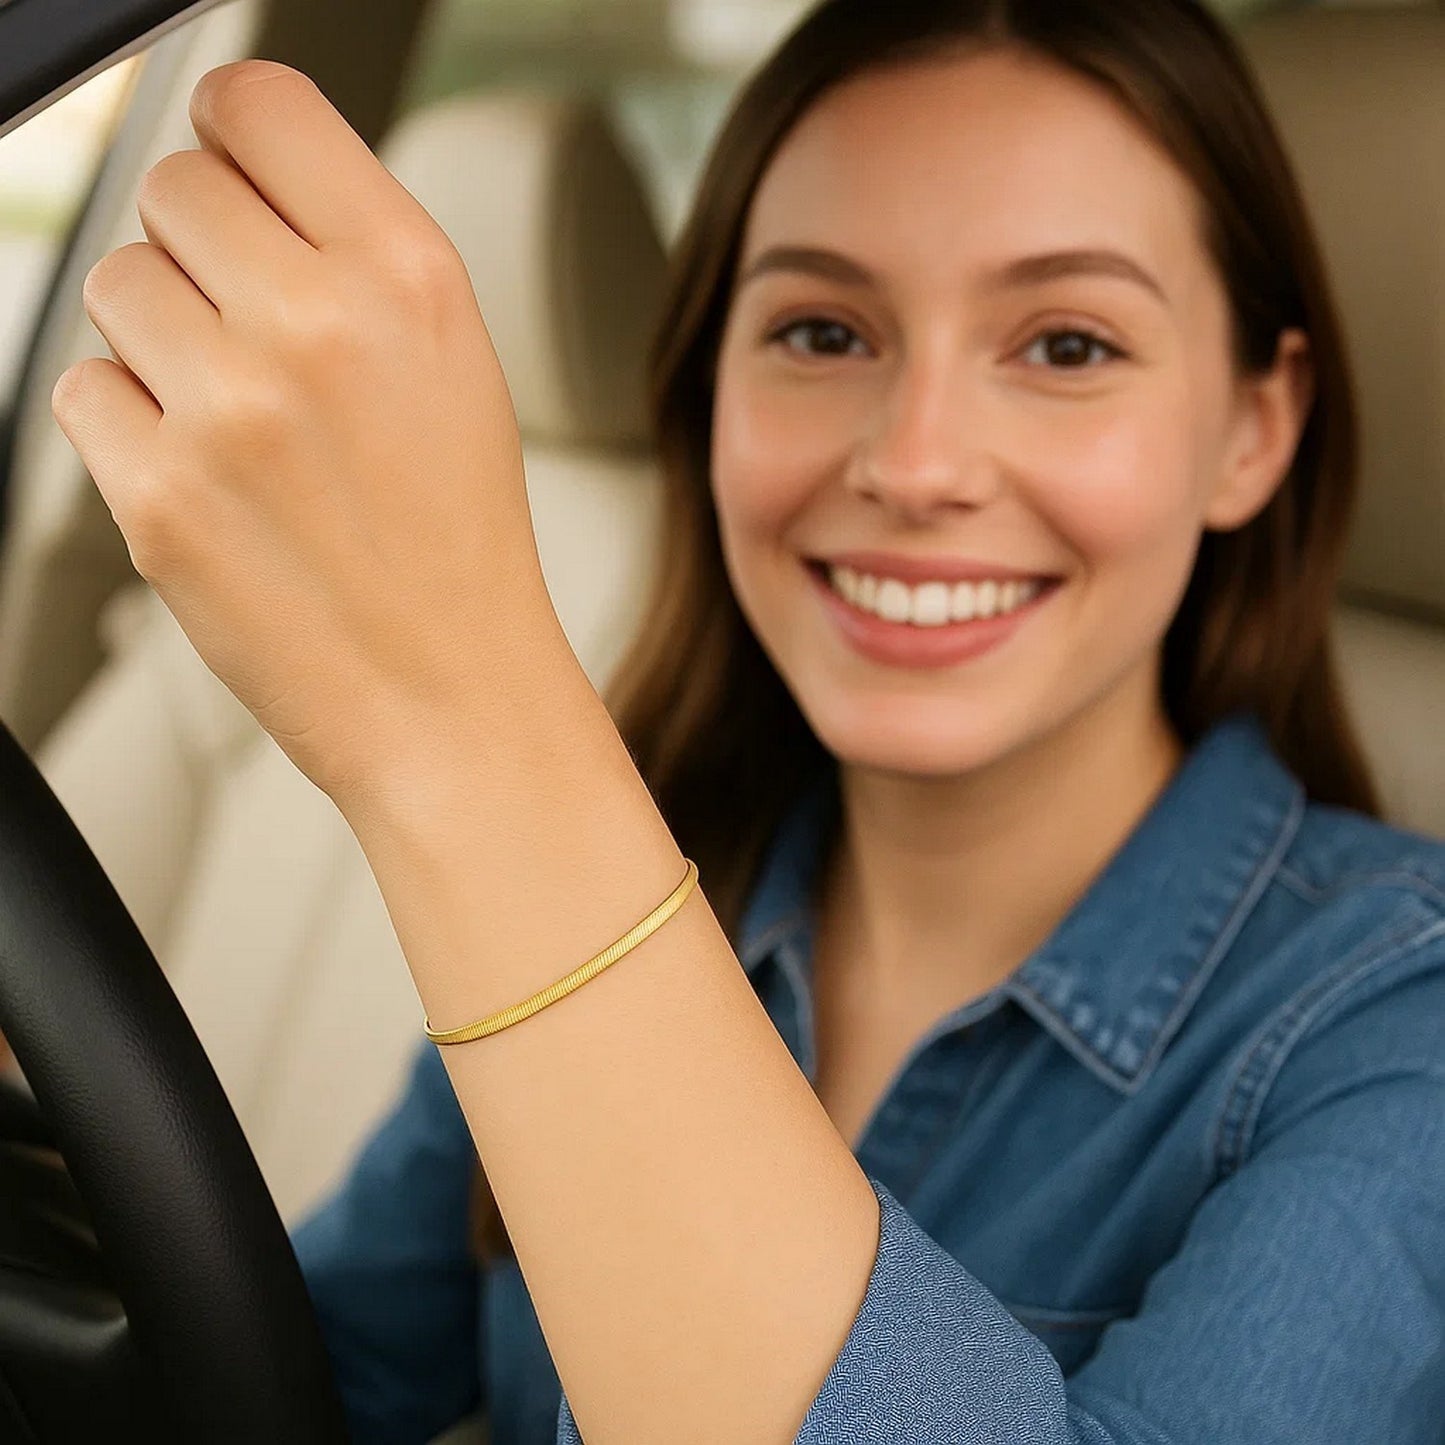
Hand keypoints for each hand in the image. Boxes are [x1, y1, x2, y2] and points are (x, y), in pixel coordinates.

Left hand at [51, 60, 562, 809]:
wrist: (449, 694)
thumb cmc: (458, 541)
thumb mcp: (458, 367)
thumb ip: (356, 255)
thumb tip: (245, 178)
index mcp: (409, 279)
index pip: (258, 103)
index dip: (236, 138)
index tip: (238, 182)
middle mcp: (319, 328)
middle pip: (172, 189)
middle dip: (202, 252)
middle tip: (255, 337)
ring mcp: (231, 413)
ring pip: (118, 285)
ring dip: (163, 340)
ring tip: (241, 421)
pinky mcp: (159, 496)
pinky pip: (88, 390)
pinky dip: (132, 426)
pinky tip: (210, 477)